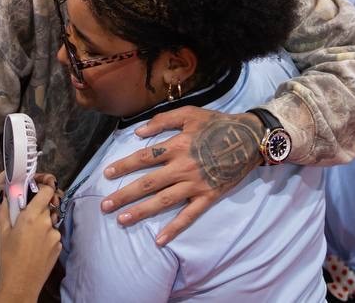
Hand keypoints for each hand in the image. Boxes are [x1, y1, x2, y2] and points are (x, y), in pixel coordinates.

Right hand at [0, 183, 61, 302]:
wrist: (20, 284)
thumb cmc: (7, 258)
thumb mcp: (1, 233)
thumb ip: (4, 211)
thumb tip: (6, 197)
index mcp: (32, 216)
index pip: (47, 191)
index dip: (43, 187)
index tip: (36, 190)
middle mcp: (47, 223)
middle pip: (48, 207)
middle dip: (38, 210)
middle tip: (26, 220)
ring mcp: (56, 236)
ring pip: (50, 222)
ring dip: (42, 225)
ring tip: (29, 239)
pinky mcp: (59, 247)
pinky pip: (53, 236)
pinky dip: (46, 238)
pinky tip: (35, 248)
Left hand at [100, 107, 261, 246]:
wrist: (250, 138)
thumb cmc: (217, 124)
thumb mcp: (190, 114)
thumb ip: (163, 121)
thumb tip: (138, 132)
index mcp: (177, 146)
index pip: (144, 158)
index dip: (124, 166)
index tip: (107, 173)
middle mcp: (183, 166)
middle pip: (148, 183)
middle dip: (124, 194)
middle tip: (105, 205)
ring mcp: (196, 184)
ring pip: (164, 201)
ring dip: (141, 211)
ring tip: (122, 220)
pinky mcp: (209, 196)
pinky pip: (189, 215)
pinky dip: (174, 228)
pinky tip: (160, 240)